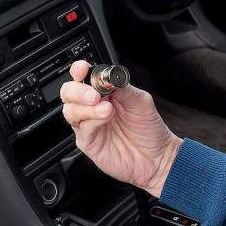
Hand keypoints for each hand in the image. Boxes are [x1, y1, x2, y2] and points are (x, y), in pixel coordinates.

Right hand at [60, 61, 181, 196]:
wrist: (157, 156)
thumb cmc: (149, 129)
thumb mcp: (141, 101)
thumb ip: (123, 87)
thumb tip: (108, 76)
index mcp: (104, 93)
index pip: (83, 77)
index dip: (79, 71)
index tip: (83, 69)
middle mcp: (93, 107)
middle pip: (69, 92)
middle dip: (78, 90)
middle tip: (95, 94)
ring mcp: (89, 125)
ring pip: (70, 110)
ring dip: (86, 106)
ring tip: (107, 109)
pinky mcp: (88, 142)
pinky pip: (82, 128)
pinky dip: (92, 121)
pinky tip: (106, 118)